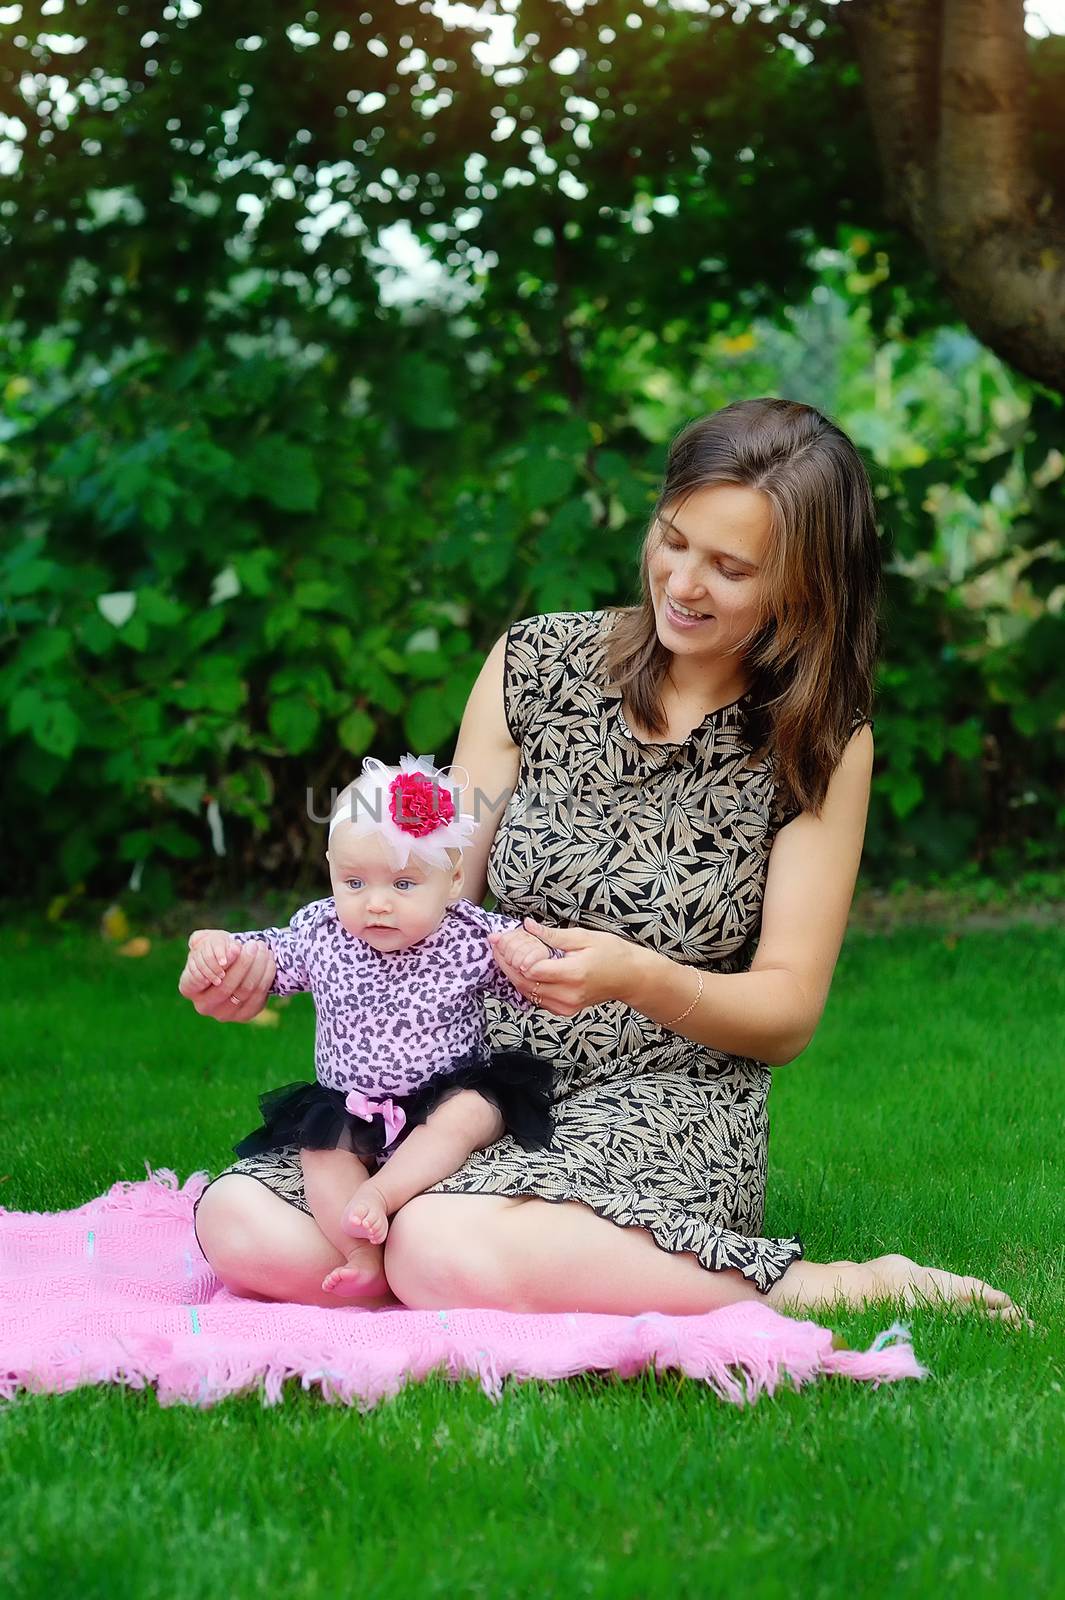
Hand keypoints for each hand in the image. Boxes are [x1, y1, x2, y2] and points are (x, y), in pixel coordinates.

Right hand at [178, 935, 275, 1020]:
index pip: (198, 978)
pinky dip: (266, 976)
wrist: (237, 964)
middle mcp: (203, 1005)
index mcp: (189, 987)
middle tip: (254, 945)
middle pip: (225, 987)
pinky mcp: (244, 1016)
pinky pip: (258, 997)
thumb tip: (231, 952)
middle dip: (244, 963)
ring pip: (244, 991)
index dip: (217, 963)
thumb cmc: (218, 950)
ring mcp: (223, 1014)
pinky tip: (269, 960)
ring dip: (258, 967)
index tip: (236, 948)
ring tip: (263, 949)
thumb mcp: (209, 940)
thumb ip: (213, 943)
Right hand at [179, 929, 242, 992]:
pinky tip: (206, 982)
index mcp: (217, 938)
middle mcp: (204, 943)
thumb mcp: (235, 949)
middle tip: (223, 976)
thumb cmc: (231, 952)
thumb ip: (235, 950)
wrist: (220, 954)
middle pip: (207, 955)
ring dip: (209, 973)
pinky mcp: (192, 961)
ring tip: (218, 982)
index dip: (220, 954)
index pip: (217, 944)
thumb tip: (236, 950)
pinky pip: (193, 968)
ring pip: (200, 962)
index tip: (223, 963)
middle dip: (215, 967)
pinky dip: (199, 976)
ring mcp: (196, 951)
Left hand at [487, 917, 642, 1015]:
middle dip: (504, 963)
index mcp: (573, 974)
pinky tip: (517, 968)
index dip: (511, 954)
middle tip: (495, 943)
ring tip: (501, 953)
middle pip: (523, 982)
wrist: (630, 978)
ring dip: (511, 973)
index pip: (531, 969)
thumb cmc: (613, 954)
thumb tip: (527, 926)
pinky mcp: (563, 1010)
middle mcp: (567, 995)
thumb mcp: (584, 937)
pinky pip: (535, 998)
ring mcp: (565, 1006)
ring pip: (526, 992)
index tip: (499, 938)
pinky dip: (523, 983)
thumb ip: (553, 935)